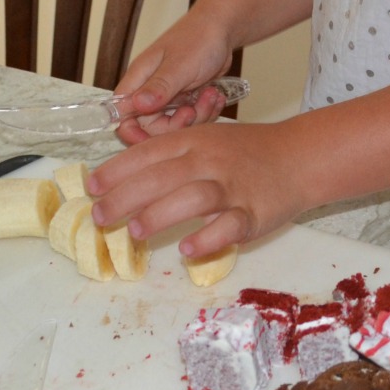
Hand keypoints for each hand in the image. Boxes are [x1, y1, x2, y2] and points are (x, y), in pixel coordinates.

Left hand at [85, 119, 304, 256]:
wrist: (298, 157)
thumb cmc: (244, 151)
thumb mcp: (205, 139)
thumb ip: (169, 155)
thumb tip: (120, 178)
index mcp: (194, 141)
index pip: (149, 153)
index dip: (117, 170)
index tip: (91, 187)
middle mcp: (210, 161)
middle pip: (164, 176)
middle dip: (126, 196)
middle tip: (101, 216)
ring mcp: (233, 187)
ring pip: (194, 197)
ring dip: (161, 214)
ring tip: (136, 232)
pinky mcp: (253, 213)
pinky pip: (229, 226)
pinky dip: (207, 238)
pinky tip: (186, 250)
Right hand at [110, 10, 234, 144]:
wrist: (222, 28)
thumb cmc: (198, 38)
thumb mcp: (180, 64)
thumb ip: (159, 87)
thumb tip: (137, 106)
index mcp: (139, 80)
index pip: (123, 116)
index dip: (134, 133)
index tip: (154, 141)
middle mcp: (150, 91)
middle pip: (152, 127)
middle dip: (177, 125)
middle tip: (193, 110)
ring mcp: (169, 97)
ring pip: (176, 125)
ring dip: (198, 116)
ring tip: (211, 95)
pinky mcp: (186, 99)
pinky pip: (193, 118)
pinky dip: (206, 111)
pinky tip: (215, 96)